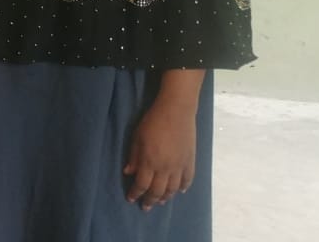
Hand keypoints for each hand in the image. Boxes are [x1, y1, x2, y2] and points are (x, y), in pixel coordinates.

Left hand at [124, 96, 196, 210]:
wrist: (176, 111)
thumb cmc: (152, 121)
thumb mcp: (136, 137)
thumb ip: (133, 157)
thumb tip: (128, 173)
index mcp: (150, 162)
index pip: (142, 184)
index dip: (135, 193)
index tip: (131, 199)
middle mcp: (165, 168)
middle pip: (157, 191)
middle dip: (150, 200)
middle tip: (145, 207)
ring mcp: (179, 166)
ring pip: (173, 189)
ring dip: (166, 197)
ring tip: (160, 202)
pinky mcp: (190, 161)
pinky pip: (188, 179)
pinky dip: (183, 187)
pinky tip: (180, 191)